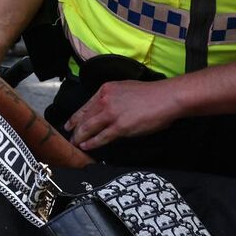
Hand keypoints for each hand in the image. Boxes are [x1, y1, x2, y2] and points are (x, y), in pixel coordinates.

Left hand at [63, 78, 182, 150]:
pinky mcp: (120, 127)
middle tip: (69, 138)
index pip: (85, 106)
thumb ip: (112, 98)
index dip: (75, 117)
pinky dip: (91, 143)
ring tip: (75, 144)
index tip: (69, 125)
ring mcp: (111, 114)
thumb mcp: (125, 88)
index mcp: (106, 89)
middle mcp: (105, 100)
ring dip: (79, 138)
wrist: (166, 98)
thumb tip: (106, 111)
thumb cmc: (151, 94)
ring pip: (89, 128)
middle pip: (84, 118)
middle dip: (75, 130)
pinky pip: (101, 137)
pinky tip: (86, 146)